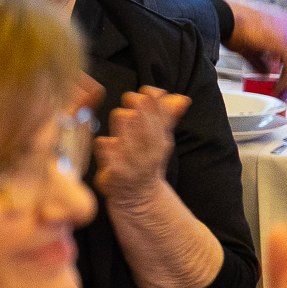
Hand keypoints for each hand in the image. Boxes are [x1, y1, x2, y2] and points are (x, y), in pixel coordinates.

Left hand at [91, 87, 187, 203]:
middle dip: (142, 115)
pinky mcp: (115, 177)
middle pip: (148, 132)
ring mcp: (133, 167)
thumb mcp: (159, 140)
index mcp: (160, 143)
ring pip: (130, 145)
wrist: (138, 197)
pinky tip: (105, 141)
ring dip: (126, 130)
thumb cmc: (145, 162)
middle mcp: (149, 155)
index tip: (149, 90)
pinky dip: (108, 152)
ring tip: (122, 114)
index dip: (157, 106)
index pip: (162, 122)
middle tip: (133, 97)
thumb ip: (167, 117)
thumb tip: (181, 98)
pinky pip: (111, 163)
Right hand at [222, 0, 286, 100]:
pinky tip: (278, 88)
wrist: (223, 16)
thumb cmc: (229, 25)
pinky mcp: (283, 44)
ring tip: (281, 90)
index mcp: (279, 22)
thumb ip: (259, 61)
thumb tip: (266, 74)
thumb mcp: (246, 46)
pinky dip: (285, 79)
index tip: (278, 76)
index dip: (283, 65)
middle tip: (282, 87)